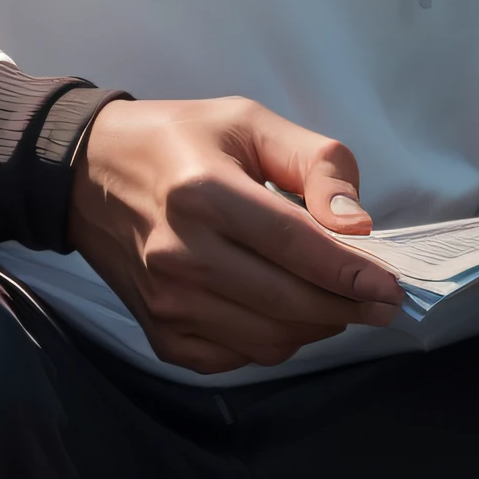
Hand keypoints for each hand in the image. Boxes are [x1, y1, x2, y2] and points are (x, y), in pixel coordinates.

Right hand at [69, 95, 404, 373]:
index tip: (393, 286)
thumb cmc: (175, 140)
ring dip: (316, 327)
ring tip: (336, 301)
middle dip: (347, 306)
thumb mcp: (248, 122)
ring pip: (268, 339)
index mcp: (203, 192)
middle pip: (287, 301)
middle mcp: (180, 253)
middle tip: (385, 302)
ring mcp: (166, 300)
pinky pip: (236, 357)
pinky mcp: (160, 331)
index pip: (294, 246)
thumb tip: (355, 225)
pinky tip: (283, 313)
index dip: (351, 271)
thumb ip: (314, 163)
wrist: (85, 174)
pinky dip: (273, 343)